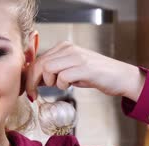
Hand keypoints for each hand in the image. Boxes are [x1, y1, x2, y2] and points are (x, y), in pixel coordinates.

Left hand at [25, 41, 145, 101]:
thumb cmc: (94, 75)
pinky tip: (70, 86)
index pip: (38, 60)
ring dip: (48, 83)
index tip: (28, 90)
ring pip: (47, 69)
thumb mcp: (70, 71)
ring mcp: (77, 57)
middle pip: (39, 64)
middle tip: (33, 96)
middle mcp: (69, 49)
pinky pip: (62, 77)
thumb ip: (53, 73)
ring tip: (58, 87)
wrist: (120, 77)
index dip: (29, 76)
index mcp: (63, 47)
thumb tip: (34, 81)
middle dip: (32, 82)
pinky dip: (62, 85)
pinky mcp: (84, 68)